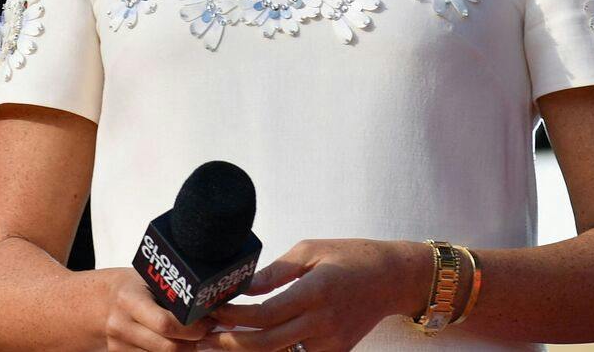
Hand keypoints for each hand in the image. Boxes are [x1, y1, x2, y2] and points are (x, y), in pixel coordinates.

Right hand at [103, 266, 214, 351]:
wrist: (97, 302)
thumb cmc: (130, 286)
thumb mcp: (148, 280)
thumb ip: (174, 292)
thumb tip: (215, 305)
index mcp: (128, 299)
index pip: (165, 324)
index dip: (192, 328)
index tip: (208, 323)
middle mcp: (121, 325)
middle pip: (167, 348)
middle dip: (193, 343)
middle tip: (209, 332)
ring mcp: (119, 345)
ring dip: (185, 351)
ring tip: (196, 337)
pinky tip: (181, 344)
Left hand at [202, 239, 429, 351]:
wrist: (391, 278)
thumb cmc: (350, 257)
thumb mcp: (311, 250)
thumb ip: (276, 271)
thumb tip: (243, 286)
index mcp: (316, 291)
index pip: (266, 313)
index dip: (235, 316)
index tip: (212, 309)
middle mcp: (323, 322)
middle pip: (267, 343)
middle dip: (231, 342)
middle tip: (203, 337)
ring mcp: (331, 342)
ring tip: (216, 344)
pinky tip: (250, 346)